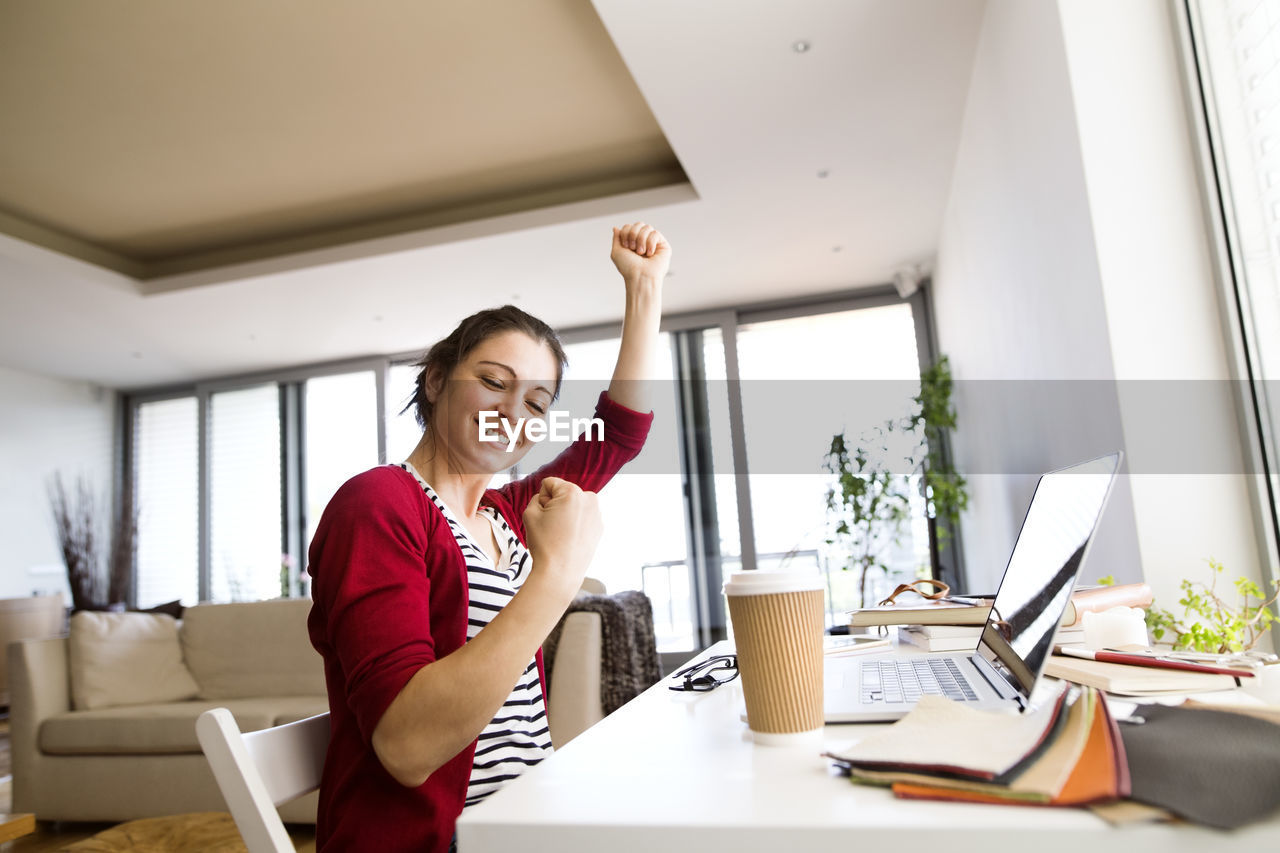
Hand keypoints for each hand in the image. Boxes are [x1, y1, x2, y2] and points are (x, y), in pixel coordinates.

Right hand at [521, 477, 602, 600]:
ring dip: (566, 514)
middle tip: (552, 526)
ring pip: (573, 506)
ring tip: (561, 534)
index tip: (544, 516)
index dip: (541, 499)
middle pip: (563, 493)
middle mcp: (589, 499)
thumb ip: (536, 498)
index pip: (550, 484)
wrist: (560, 572)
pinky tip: (569, 539)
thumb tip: (547, 498)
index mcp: (573, 492)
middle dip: (555, 505)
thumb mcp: (529, 514)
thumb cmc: (545, 544)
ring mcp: (597, 514)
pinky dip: (575, 525)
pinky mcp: (599, 527)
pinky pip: (581, 518)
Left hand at [611, 222, 670, 282]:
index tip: (626, 246)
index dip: (626, 233)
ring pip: (647, 227)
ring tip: (641, 253)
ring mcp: (653, 243)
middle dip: (633, 234)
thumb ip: (616, 238)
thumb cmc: (628, 268)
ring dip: (641, 240)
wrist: (639, 277)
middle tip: (632, 248)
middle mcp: (643, 241)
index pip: (629, 226)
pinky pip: (656, 233)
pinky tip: (650, 253)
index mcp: (632, 242)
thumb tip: (616, 228)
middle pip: (638, 224)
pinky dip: (650, 243)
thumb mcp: (617, 251)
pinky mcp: (663, 245)